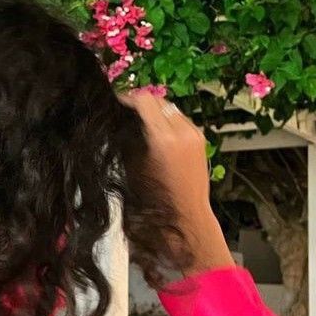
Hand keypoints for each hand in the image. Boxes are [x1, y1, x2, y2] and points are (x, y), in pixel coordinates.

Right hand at [120, 92, 233, 275]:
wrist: (187, 217)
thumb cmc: (156, 201)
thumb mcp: (133, 169)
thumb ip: (129, 141)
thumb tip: (122, 123)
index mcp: (163, 138)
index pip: (144, 101)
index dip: (126, 98)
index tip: (115, 103)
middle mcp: (182, 131)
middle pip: (158, 100)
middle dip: (141, 103)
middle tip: (125, 112)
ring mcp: (194, 133)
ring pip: (170, 107)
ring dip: (155, 111)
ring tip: (141, 122)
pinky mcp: (200, 139)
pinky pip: (180, 120)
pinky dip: (167, 121)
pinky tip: (157, 134)